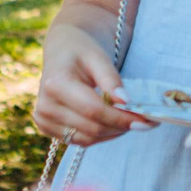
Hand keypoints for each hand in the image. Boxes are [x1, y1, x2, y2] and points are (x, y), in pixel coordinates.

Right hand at [32, 22, 150, 146]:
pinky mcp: (47, 129)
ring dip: (114, 133)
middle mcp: (45, 106)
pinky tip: (115, 124)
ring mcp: (44, 120)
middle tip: (146, 122)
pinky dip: (102, 135)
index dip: (121, 118)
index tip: (146, 120)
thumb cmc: (81, 50)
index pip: (93, 110)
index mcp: (55, 84)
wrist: (61, 51)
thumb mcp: (98, 57)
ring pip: (88, 139)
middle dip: (122, 127)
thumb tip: (126, 102)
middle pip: (92, 128)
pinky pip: (81, 140)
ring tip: (132, 121)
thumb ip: (110, 79)